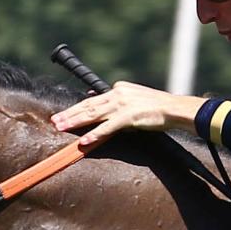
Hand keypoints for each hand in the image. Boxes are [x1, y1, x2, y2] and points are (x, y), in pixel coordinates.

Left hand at [50, 81, 205, 148]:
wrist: (175, 109)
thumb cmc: (158, 108)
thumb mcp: (135, 100)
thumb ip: (117, 103)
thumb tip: (99, 103)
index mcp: (118, 89)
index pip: (93, 99)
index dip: (77, 108)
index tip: (64, 114)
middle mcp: (117, 93)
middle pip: (88, 105)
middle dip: (70, 114)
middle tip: (55, 121)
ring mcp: (122, 104)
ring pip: (93, 114)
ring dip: (76, 122)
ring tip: (62, 128)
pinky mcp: (129, 117)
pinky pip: (108, 128)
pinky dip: (95, 134)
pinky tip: (85, 140)